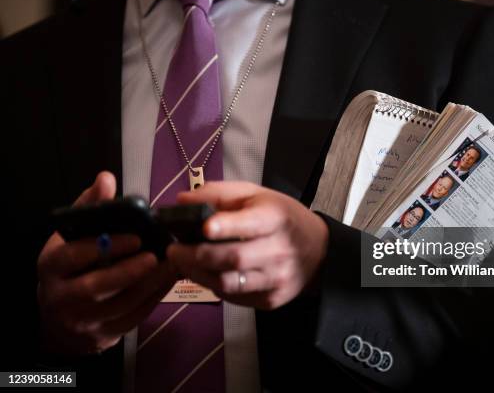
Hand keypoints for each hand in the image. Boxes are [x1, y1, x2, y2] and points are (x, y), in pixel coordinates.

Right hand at [37, 172, 175, 354]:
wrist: (64, 315)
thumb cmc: (72, 265)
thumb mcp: (72, 235)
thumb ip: (90, 207)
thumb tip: (106, 178)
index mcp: (51, 267)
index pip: (72, 257)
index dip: (104, 247)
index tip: (135, 237)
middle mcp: (62, 297)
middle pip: (95, 287)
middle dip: (128, 270)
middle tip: (155, 254)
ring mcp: (83, 320)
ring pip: (119, 305)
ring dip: (149, 284)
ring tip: (172, 264)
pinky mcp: (105, 334)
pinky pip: (134, 317)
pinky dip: (155, 298)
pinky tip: (170, 280)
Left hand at [167, 181, 328, 309]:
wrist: (319, 252)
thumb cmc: (281, 217)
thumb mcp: (256, 195)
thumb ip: (219, 194)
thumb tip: (182, 201)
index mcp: (277, 218)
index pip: (252, 224)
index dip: (228, 226)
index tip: (205, 227)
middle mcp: (280, 251)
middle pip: (233, 258)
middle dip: (197, 255)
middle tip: (174, 249)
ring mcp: (276, 279)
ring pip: (229, 283)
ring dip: (199, 274)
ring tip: (182, 262)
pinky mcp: (271, 300)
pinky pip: (234, 296)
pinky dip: (213, 285)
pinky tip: (205, 273)